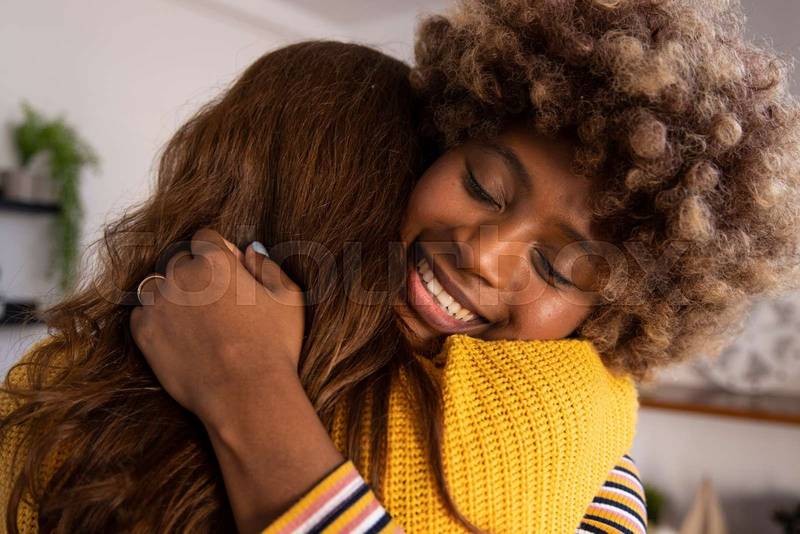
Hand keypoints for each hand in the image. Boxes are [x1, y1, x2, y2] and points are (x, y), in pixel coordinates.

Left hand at [130, 227, 305, 427]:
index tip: (229, 274)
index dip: (220, 253)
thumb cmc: (274, 346)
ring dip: (171, 295)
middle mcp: (182, 274)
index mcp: (216, 260)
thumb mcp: (289, 298)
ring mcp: (159, 303)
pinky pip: (142, 314)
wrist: (246, 393)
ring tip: (193, 320)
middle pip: (179, 260)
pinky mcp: (144, 331)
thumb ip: (268, 266)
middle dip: (195, 273)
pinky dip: (156, 320)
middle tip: (214, 303)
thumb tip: (250, 250)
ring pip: (156, 285)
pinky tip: (179, 336)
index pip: (206, 237)